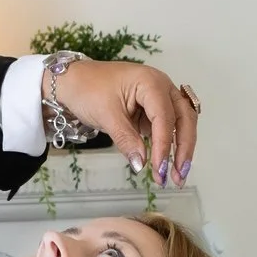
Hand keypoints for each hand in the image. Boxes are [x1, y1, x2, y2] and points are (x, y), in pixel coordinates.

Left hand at [45, 58, 202, 185]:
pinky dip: (169, 144)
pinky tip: (165, 163)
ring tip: (176, 175)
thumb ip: (126, 139)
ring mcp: (159, 97)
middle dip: (184, 148)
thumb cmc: (87, 89)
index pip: (165, 117)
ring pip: (181, 123)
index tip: (160, 168)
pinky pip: (168, 127)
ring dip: (181, 148)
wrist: (72, 81)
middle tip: (179, 176)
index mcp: (151, 82)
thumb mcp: (106, 115)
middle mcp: (161, 87)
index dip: (164, 145)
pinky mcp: (153, 109)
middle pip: (184, 118)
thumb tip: (141, 164)